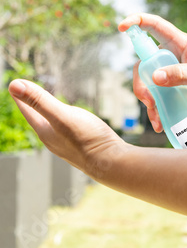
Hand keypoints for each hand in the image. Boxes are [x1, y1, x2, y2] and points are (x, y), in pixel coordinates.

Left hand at [8, 80, 126, 179]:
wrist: (111, 163)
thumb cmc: (88, 140)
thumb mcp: (62, 115)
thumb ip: (39, 101)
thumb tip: (13, 85)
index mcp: (45, 132)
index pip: (27, 110)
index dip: (20, 96)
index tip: (14, 85)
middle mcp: (53, 140)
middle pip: (38, 119)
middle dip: (31, 106)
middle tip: (26, 95)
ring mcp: (67, 145)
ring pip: (52, 126)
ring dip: (47, 115)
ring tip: (46, 108)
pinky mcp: (81, 147)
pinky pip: (66, 131)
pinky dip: (63, 122)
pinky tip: (71, 123)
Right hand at [119, 13, 186, 131]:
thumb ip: (182, 74)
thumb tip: (154, 77)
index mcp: (178, 42)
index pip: (154, 25)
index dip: (136, 21)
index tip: (122, 26)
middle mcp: (168, 54)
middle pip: (143, 63)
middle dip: (140, 84)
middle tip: (149, 101)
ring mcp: (167, 69)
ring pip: (146, 82)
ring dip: (147, 100)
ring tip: (157, 119)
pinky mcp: (169, 84)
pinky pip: (155, 94)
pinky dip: (155, 109)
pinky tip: (160, 122)